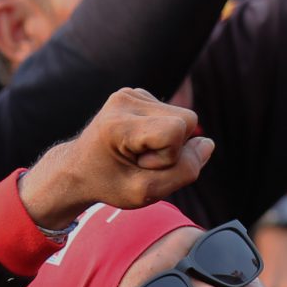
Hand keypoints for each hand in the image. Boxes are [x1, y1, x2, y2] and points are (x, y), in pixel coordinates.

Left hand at [19, 88, 213, 226]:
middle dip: (173, 148)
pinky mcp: (136, 93)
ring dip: (168, 141)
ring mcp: (130, 93)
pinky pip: (172, 114)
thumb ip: (183, 172)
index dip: (169, 157)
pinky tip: (138, 142)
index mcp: (119, 124)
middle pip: (187, 120)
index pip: (175, 131)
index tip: (141, 166)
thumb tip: (207, 143)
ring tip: (138, 153)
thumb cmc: (109, 183)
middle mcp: (124, 100)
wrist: (79, 169)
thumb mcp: (145, 193)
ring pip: (183, 117)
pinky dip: (162, 133)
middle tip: (141, 162)